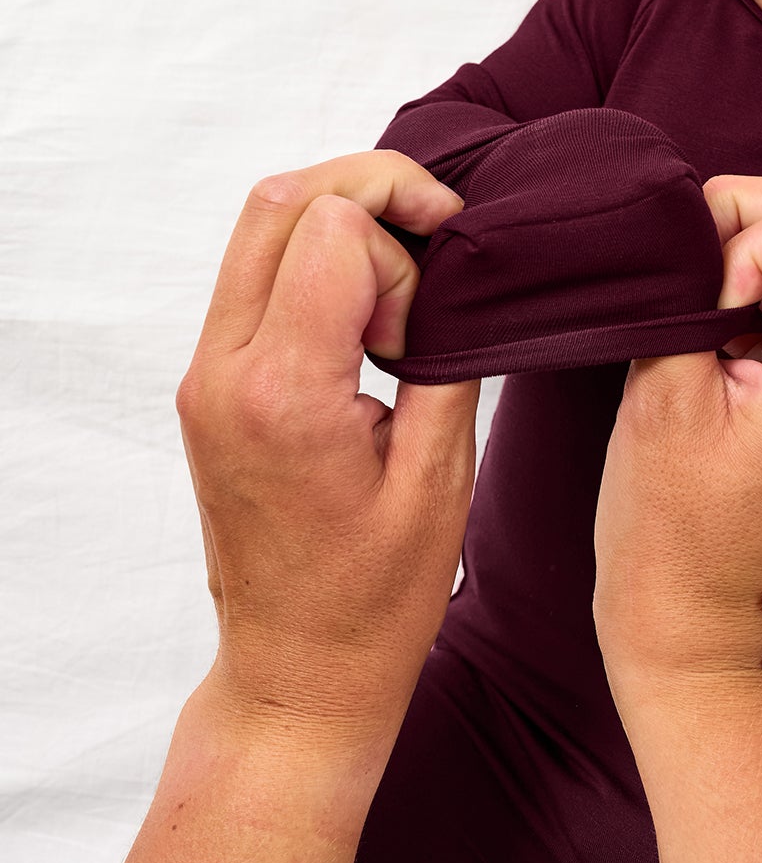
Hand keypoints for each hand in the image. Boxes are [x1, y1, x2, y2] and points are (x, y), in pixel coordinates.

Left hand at [174, 151, 479, 754]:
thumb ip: (448, 356)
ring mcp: (205, 377)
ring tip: (406, 286)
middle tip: (438, 238)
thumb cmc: (374, 599)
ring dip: (342, 222)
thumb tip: (455, 273)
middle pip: (280, 200)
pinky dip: (317, 261)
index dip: (407, 239)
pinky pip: (254, 276)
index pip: (332, 228)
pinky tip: (371, 309)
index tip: (443, 301)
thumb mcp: (441, 477)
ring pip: (260, 225)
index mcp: (282, 394)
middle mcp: (223, 373)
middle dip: (372, 191)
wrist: (297, 672)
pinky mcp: (210, 386)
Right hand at [593, 176, 761, 690]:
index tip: (701, 296)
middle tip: (694, 288)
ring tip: (711, 321)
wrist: (701, 621)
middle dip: (756, 230)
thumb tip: (694, 225)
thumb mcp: (661, 390)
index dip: (747, 230)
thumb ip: (685, 291)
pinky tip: (734, 344)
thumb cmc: (668, 526)